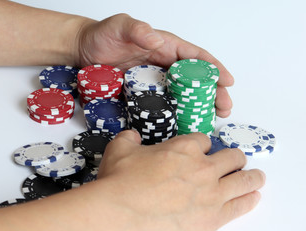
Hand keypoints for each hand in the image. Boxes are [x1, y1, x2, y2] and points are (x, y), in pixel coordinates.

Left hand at [76, 14, 233, 116]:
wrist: (83, 52)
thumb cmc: (101, 36)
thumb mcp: (119, 26)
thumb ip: (136, 30)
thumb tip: (156, 41)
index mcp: (164, 45)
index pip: (195, 56)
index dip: (213, 68)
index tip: (228, 81)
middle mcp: (163, 63)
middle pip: (195, 78)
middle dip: (213, 92)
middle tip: (225, 108)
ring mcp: (154, 80)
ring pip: (183, 93)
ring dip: (199, 105)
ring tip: (213, 119)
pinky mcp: (144, 93)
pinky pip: (164, 103)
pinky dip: (177, 112)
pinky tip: (184, 123)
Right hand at [97, 130, 264, 230]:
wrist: (120, 214)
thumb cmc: (120, 183)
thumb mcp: (119, 150)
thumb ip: (128, 139)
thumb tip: (131, 136)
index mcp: (182, 148)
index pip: (204, 140)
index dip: (204, 145)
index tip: (204, 150)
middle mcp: (202, 167)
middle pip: (231, 157)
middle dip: (234, 158)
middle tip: (235, 161)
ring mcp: (211, 192)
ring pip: (244, 179)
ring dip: (252, 176)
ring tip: (257, 177)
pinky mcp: (213, 216)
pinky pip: (241, 205)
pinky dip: (250, 199)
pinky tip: (254, 197)